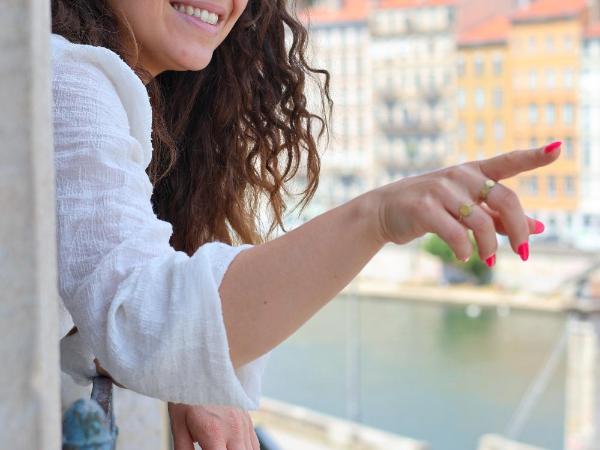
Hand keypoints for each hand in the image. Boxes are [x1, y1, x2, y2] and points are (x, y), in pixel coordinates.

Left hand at [168, 402, 259, 449]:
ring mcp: (243, 424)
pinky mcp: (247, 419)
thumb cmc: (188, 397)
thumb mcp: (178, 425)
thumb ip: (183, 449)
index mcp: (214, 433)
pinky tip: (234, 448)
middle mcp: (233, 430)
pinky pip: (254, 444)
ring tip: (223, 446)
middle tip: (215, 448)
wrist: (202, 369)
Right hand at [374, 143, 561, 262]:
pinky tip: (463, 255)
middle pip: (505, 200)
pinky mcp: (424, 208)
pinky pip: (455, 234)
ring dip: (490, 247)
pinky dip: (464, 249)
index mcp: (472, 172)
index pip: (507, 162)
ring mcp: (440, 190)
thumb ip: (500, 217)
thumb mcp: (465, 209)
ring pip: (481, 223)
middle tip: (524, 253)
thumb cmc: (429, 208)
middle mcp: (459, 176)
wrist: (383, 211)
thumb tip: (540, 227)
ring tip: (488, 260)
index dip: (533, 156)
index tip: (558, 149)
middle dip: (519, 230)